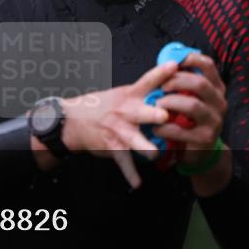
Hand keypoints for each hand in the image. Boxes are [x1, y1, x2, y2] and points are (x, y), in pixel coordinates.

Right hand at [59, 61, 179, 188]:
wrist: (73, 120)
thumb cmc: (103, 106)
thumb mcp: (122, 94)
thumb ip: (145, 92)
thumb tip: (171, 83)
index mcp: (130, 96)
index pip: (148, 81)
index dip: (161, 73)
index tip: (174, 66)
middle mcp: (125, 112)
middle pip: (142, 112)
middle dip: (154, 115)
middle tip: (165, 117)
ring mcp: (119, 130)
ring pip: (134, 140)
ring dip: (145, 148)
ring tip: (154, 154)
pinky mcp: (112, 146)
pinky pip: (123, 162)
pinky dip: (130, 174)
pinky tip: (137, 182)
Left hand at [152, 53, 227, 167]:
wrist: (200, 150)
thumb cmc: (189, 118)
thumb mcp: (191, 97)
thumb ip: (182, 82)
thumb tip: (165, 62)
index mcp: (216, 88)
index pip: (208, 65)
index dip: (190, 59)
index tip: (173, 61)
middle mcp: (219, 102)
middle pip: (200, 83)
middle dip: (176, 81)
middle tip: (161, 87)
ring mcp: (215, 121)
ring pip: (193, 105)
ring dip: (170, 102)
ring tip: (157, 105)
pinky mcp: (206, 138)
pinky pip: (182, 129)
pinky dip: (165, 127)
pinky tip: (156, 128)